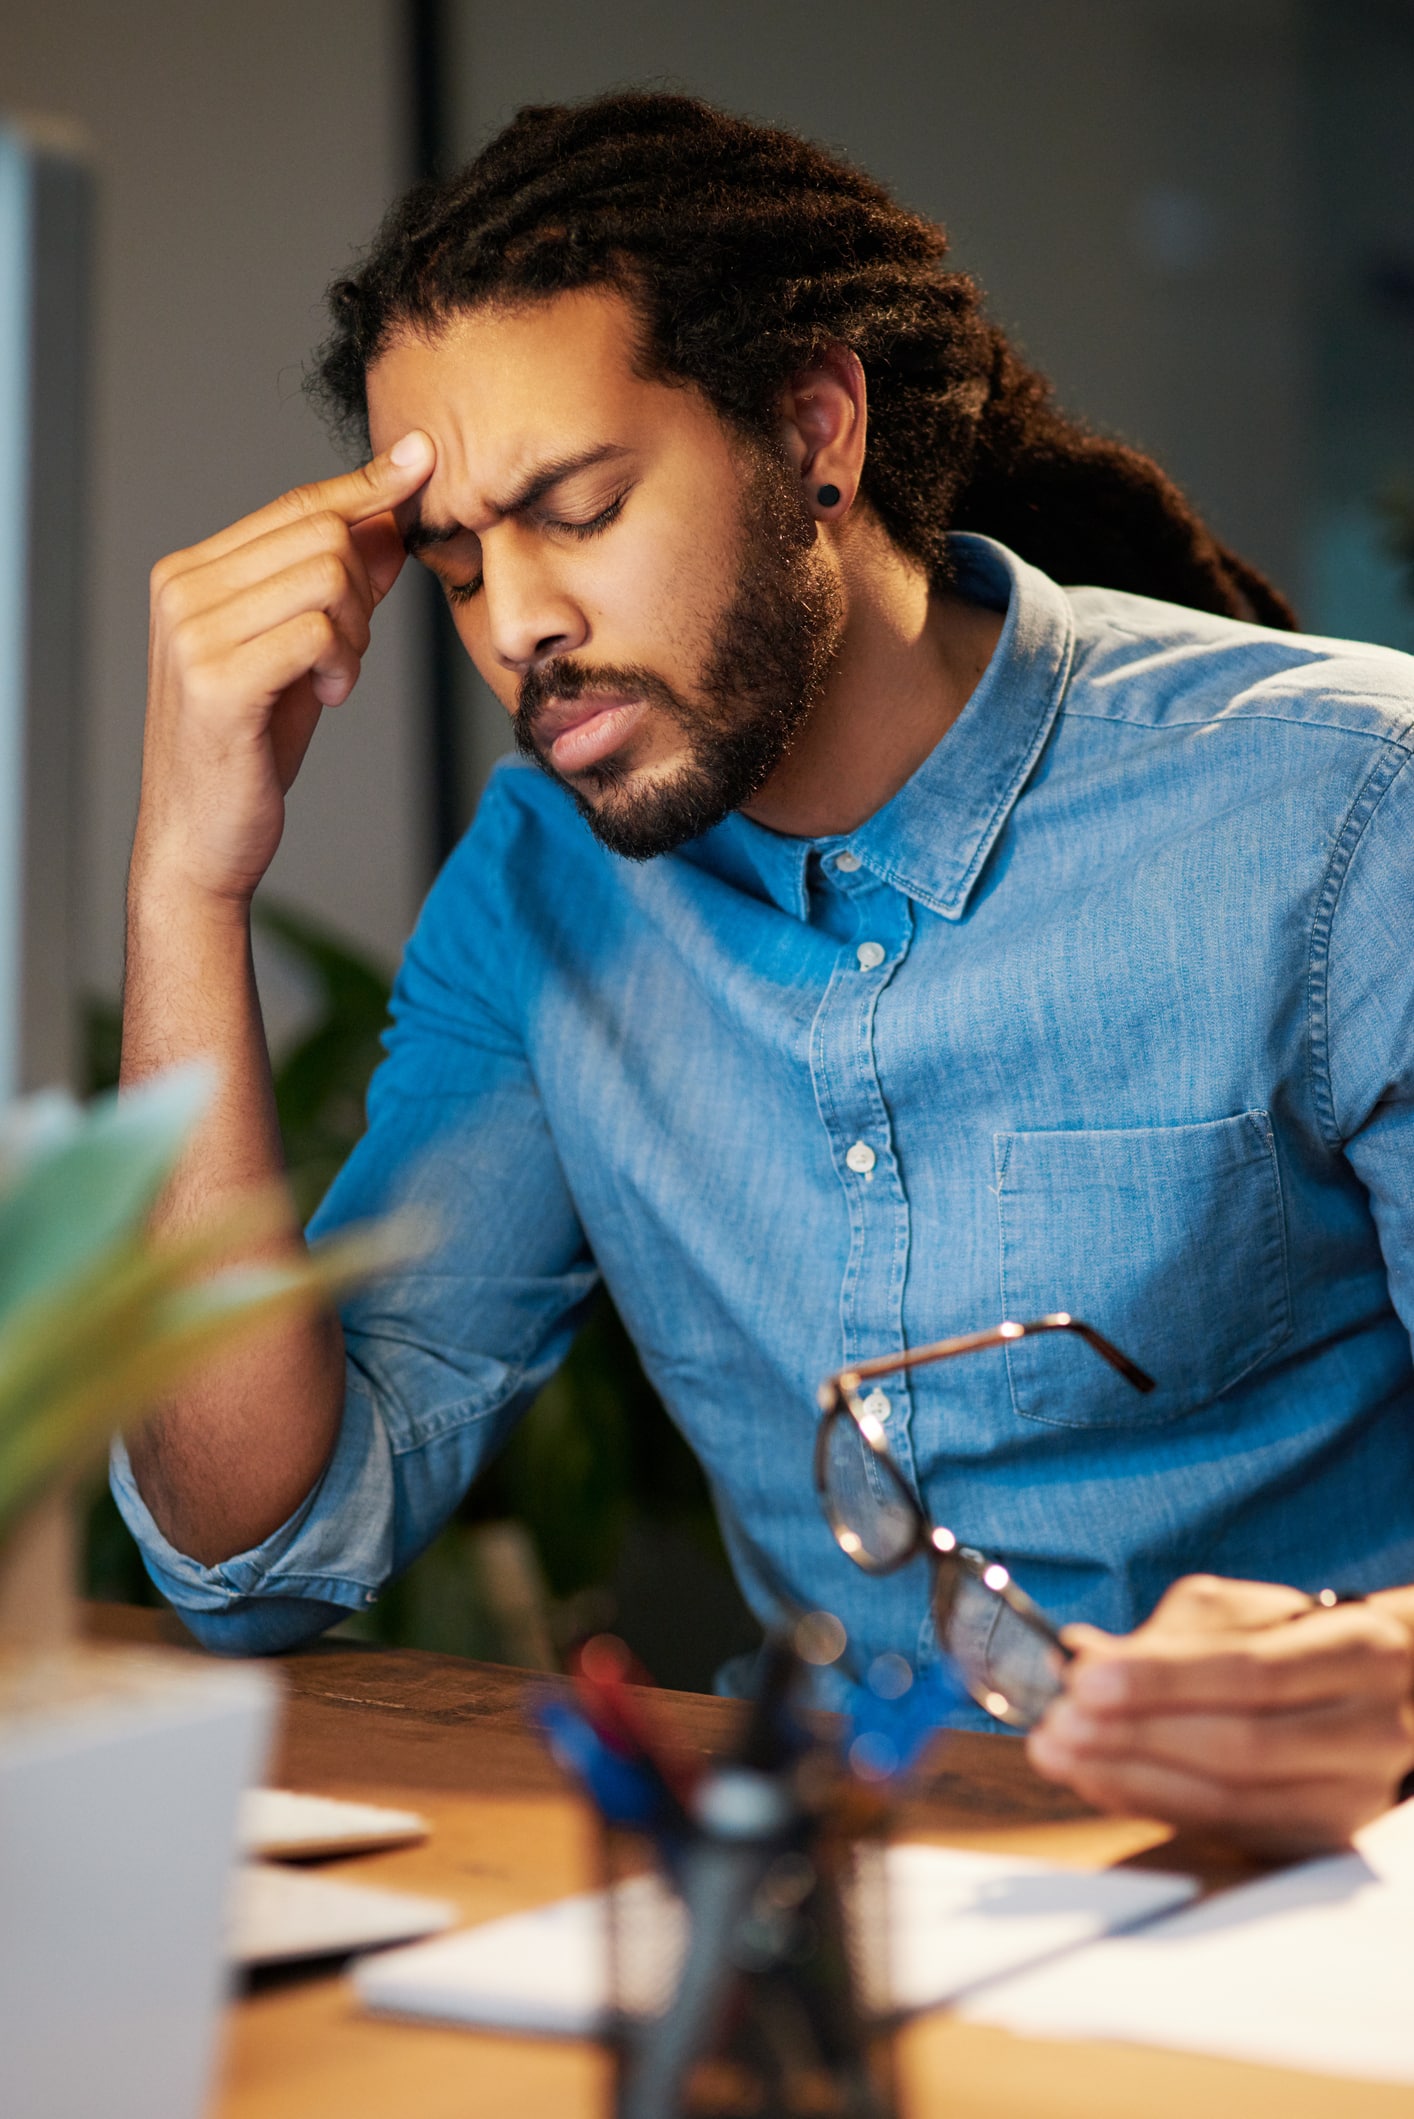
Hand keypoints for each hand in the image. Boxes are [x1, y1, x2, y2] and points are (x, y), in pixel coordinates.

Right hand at [134, 431, 435, 907]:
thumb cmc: (248, 749)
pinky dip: (343, 664)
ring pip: (327, 574)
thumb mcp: (301, 654)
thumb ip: (337, 587)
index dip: (364, 486)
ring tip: (334, 679)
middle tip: (351, 651)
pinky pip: (318, 631)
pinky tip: (327, 696)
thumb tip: (390, 519)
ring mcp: (193, 632)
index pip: (296, 505)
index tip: (421, 461)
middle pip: (320, 531)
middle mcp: (182, 589)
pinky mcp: (217, 679)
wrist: (201, 839)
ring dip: (358, 632)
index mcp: (191, 573)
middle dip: (367, 588)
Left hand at [1026, 1574, 1413, 1857]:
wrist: (1381, 1696)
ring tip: (1062, 1755)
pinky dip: (1154, 1806)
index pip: (1250, 1671)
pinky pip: (1227, 1832)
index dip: (1162, 1681)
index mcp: (1355, 1652)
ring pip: (1232, 1801)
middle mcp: (1367, 1730)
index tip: (1084, 1680)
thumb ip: (1166, 1636)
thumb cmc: (1294, 1642)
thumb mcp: (1240, 1615)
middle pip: (1241, 1746)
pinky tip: (1100, 1782)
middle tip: (1059, 1725)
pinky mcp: (1321, 1839)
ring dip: (1131, 1779)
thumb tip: (1081, 1657)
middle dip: (1136, 1736)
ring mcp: (1350, 1795)